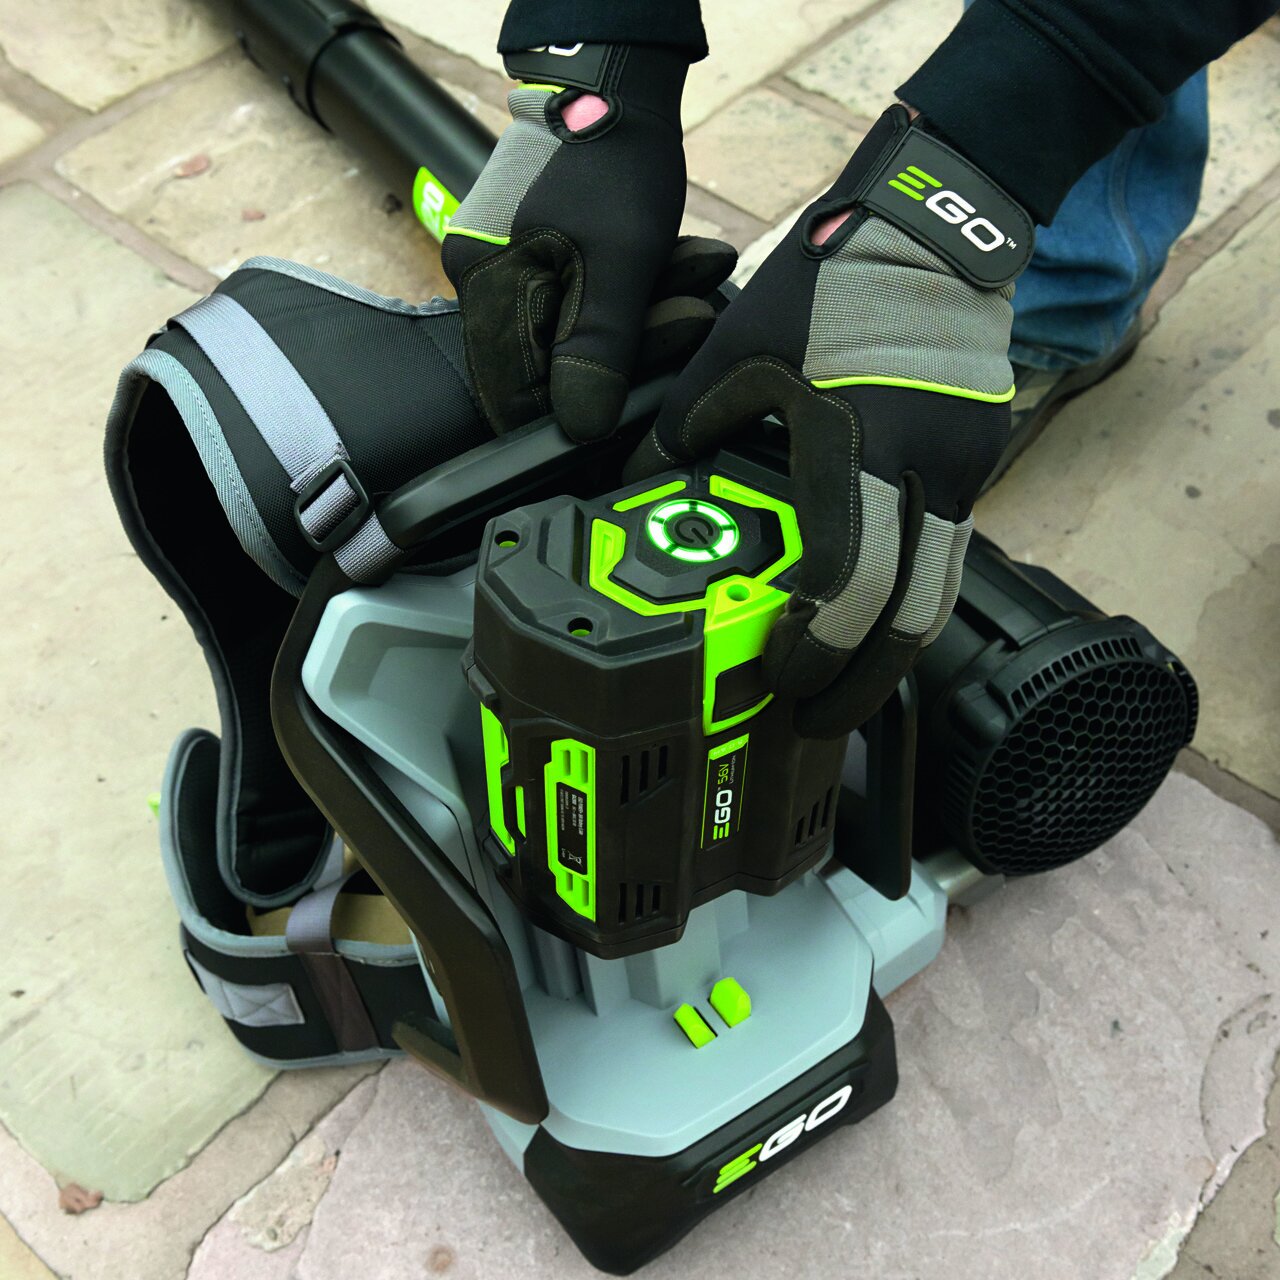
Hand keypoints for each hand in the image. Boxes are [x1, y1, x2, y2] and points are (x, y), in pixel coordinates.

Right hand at [443, 43, 696, 440]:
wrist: (618, 86)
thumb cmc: (617, 159)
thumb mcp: (622, 263)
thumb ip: (600, 350)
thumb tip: (581, 430)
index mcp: (490, 286)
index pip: (515, 395)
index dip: (572, 420)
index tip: (631, 420)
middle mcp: (489, 285)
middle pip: (554, 366)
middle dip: (631, 353)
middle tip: (692, 320)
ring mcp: (514, 272)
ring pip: (579, 336)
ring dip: (646, 323)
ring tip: (698, 283)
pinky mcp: (544, 262)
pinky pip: (588, 305)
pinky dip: (637, 300)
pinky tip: (680, 271)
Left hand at [627, 106, 1033, 736]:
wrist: (937, 228)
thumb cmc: (836, 279)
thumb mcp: (743, 347)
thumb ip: (691, 424)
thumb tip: (651, 479)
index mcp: (860, 444)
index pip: (846, 582)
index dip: (815, 646)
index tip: (781, 677)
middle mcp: (927, 471)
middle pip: (909, 618)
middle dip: (862, 682)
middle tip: (818, 718)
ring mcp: (965, 469)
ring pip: (939, 597)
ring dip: (891, 653)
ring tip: (847, 686)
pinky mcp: (980, 463)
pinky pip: (948, 558)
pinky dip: (910, 603)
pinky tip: (876, 619)